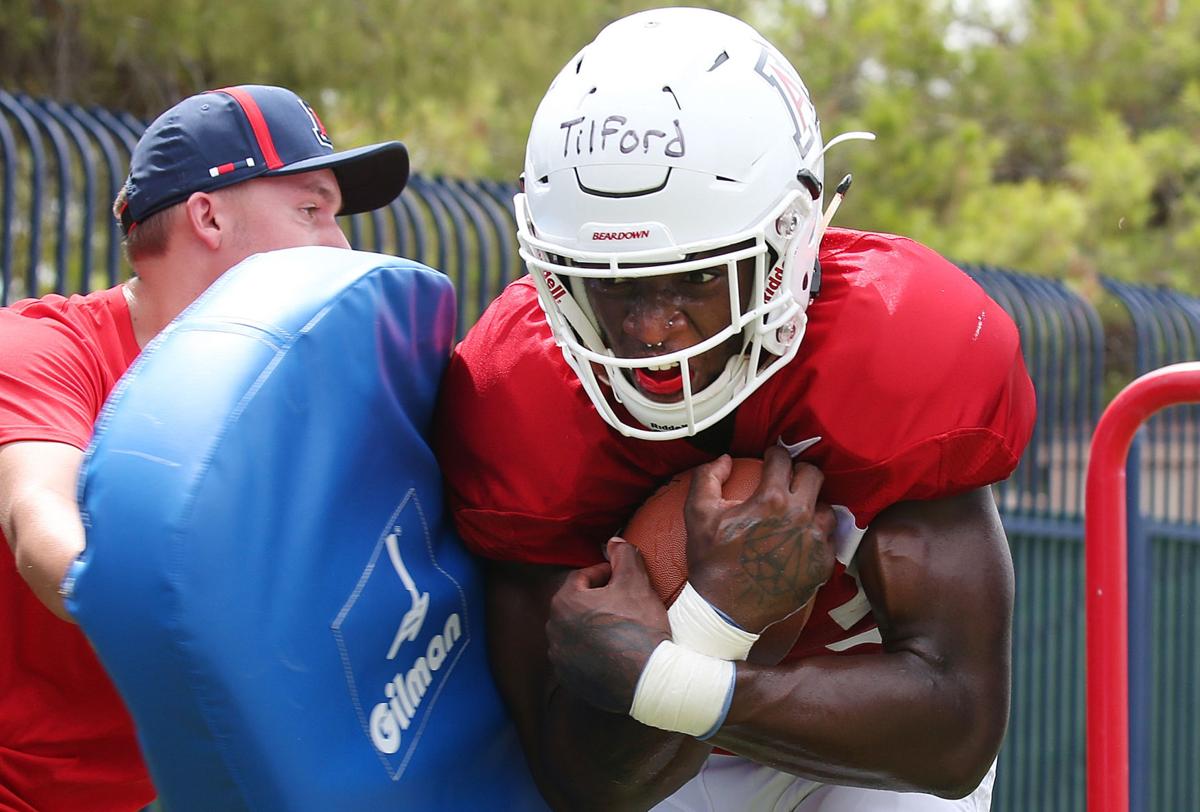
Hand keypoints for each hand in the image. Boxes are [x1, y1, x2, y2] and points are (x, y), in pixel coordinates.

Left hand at [546, 539, 669, 713]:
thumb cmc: (640, 626)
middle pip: (577, 605)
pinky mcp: (569, 680)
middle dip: (598, 601)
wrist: (649, 678)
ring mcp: (560, 658)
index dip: (605, 574)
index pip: (582, 578)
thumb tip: (614, 541)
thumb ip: (623, 556)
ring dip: (594, 627)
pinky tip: (615, 652)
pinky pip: (579, 657)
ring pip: (577, 632)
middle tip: (624, 603)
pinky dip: (593, 652)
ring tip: (621, 628)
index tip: (624, 578)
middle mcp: (554, 630)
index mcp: (564, 603)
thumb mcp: (635, 582)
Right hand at [683, 448, 835, 632]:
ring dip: (812, 504)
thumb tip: (726, 459)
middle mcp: (800, 516)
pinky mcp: (822, 564)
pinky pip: (828, 539)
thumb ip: (708, 477)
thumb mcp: (697, 515)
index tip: (769, 459)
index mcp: (772, 500)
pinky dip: (816, 534)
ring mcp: (816, 542)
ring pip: (826, 507)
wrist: (726, 611)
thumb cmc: (711, 562)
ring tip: (796, 511)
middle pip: (814, 475)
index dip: (774, 454)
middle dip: (799, 472)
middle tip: (786, 480)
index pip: (783, 459)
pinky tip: (800, 539)